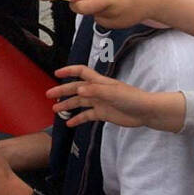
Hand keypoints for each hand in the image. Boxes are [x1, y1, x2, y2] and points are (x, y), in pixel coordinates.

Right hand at [47, 64, 165, 128]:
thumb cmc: (131, 98)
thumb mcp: (113, 93)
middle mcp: (97, 91)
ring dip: (67, 105)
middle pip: (76, 89)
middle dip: (62, 91)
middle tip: (49, 95)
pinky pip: (87, 116)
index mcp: (99, 82)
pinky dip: (77, 119)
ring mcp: (99, 102)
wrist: (144, 112)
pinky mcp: (102, 114)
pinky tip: (69, 123)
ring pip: (79, 103)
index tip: (57, 73)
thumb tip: (78, 91)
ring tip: (55, 109)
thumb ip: (95, 91)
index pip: (81, 72)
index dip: (69, 71)